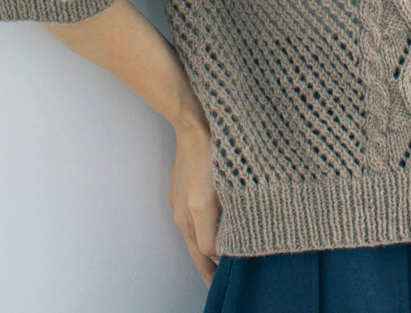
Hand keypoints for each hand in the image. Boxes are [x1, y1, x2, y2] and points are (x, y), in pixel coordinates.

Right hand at [169, 114, 222, 287]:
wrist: (194, 125)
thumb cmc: (219, 150)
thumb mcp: (231, 184)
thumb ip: (231, 215)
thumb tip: (228, 239)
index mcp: (198, 211)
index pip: (208, 252)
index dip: (221, 263)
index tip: (234, 271)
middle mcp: (184, 212)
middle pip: (195, 251)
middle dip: (207, 269)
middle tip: (217, 285)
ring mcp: (177, 203)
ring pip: (189, 237)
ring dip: (201, 251)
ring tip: (214, 265)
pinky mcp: (176, 193)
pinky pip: (186, 221)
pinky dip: (196, 233)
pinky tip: (205, 233)